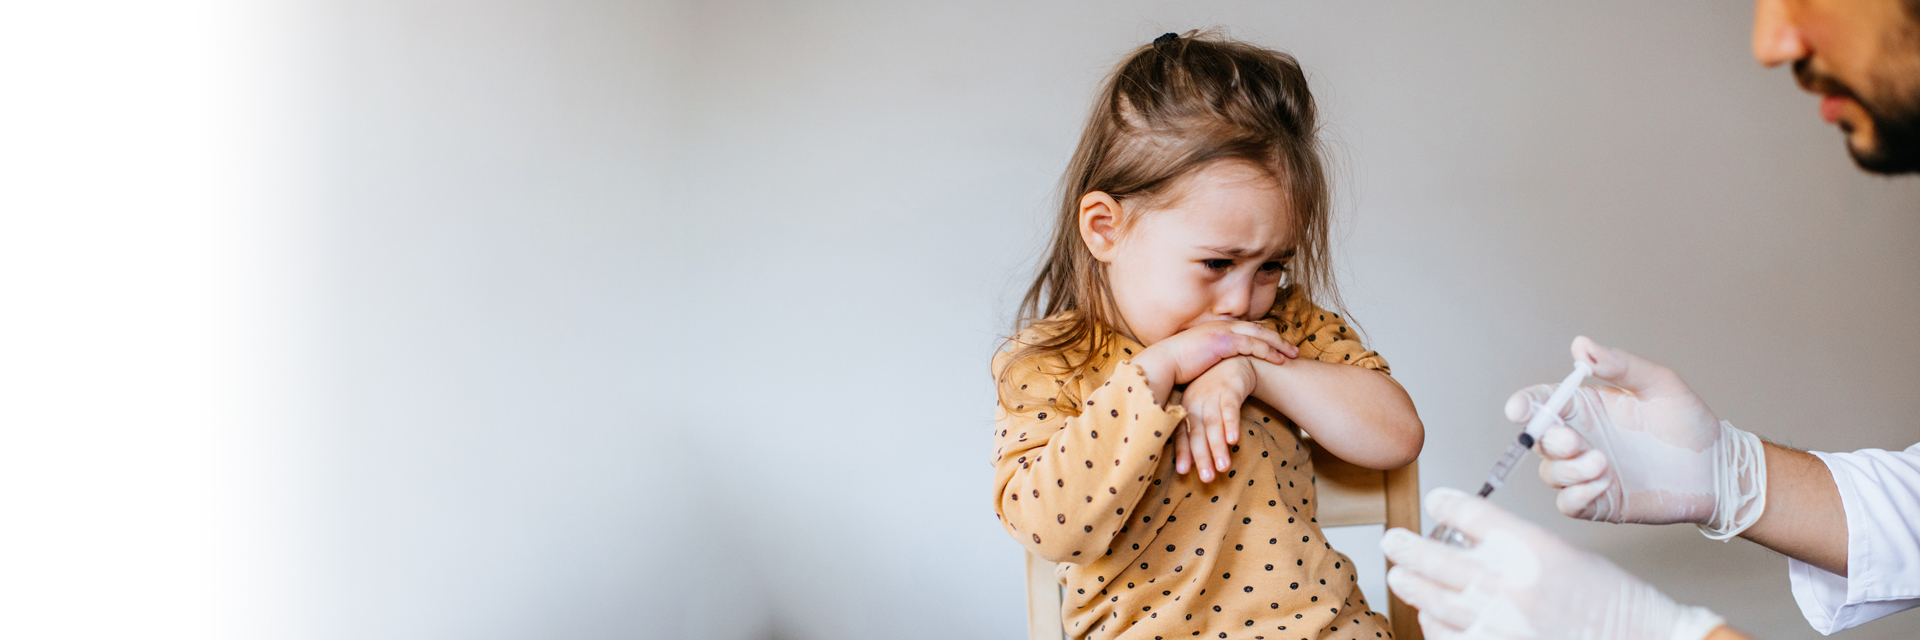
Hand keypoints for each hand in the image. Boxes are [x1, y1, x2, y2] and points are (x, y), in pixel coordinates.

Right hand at [1133, 320, 1294, 389]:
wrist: (1163, 363)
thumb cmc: (1175, 366)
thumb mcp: (1197, 358)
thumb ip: (1211, 358)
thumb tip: (1217, 368)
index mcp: (1216, 329)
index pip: (1246, 328)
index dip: (1264, 336)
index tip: (1277, 345)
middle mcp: (1222, 326)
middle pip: (1258, 328)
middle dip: (1278, 338)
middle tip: (1293, 349)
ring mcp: (1224, 332)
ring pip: (1259, 335)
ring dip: (1278, 345)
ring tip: (1292, 355)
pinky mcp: (1224, 342)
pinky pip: (1253, 345)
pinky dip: (1268, 351)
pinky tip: (1279, 360)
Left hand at [1175, 356, 1257, 481]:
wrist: (1233, 359)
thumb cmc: (1214, 390)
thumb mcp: (1200, 406)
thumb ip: (1196, 430)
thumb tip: (1189, 460)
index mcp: (1187, 409)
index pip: (1182, 434)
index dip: (1183, 452)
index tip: (1184, 472)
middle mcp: (1197, 404)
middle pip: (1198, 434)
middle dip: (1202, 457)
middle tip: (1207, 479)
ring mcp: (1212, 396)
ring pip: (1213, 425)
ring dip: (1218, 447)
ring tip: (1223, 468)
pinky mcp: (1229, 390)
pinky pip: (1230, 410)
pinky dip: (1231, 425)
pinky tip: (1233, 441)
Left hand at [1381, 488, 1725, 639]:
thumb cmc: (1613, 602)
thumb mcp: (1565, 556)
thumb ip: (1516, 548)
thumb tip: (1469, 544)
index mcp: (1532, 548)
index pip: (1470, 514)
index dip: (1446, 504)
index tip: (1435, 501)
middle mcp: (1510, 583)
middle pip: (1435, 556)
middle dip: (1405, 547)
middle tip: (1393, 541)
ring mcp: (1500, 621)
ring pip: (1433, 598)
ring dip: (1412, 585)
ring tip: (1400, 576)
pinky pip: (1448, 635)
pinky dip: (1434, 622)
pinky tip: (1430, 615)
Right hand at [1509, 336, 1757, 527]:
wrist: (1718, 468)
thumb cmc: (1689, 422)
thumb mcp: (1658, 383)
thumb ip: (1619, 364)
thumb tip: (1580, 345)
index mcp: (1586, 407)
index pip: (1541, 403)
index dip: (1524, 405)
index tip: (1519, 410)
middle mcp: (1581, 439)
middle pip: (1540, 441)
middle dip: (1550, 441)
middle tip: (1575, 441)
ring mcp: (1587, 473)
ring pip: (1552, 473)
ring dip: (1569, 470)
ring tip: (1604, 464)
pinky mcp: (1600, 502)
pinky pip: (1569, 504)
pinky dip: (1578, 495)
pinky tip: (1605, 483)